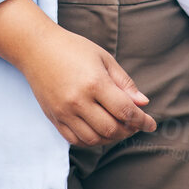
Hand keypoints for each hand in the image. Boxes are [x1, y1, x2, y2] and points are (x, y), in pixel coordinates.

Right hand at [17, 23, 157, 146]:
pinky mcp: (54, 118)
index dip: (143, 120)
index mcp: (95, 82)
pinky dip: (92, 140)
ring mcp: (64, 112)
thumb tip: (143, 104)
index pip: (126, 111)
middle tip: (134, 123)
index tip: (151, 124)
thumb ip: (125, 83)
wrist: (37, 48)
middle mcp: (78, 101)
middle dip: (129, 130)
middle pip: (112, 129)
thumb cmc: (73, 49)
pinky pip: (76, 140)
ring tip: (117, 126)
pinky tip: (99, 129)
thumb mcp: (103, 58)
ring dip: (111, 137)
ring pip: (95, 139)